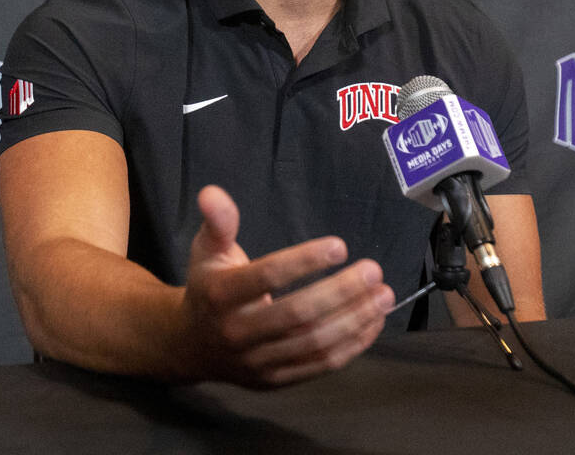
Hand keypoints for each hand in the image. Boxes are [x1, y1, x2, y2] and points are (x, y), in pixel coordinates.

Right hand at [179, 185, 394, 387]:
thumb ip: (218, 221)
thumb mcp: (207, 250)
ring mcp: (257, 361)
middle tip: (373, 270)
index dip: (305, 261)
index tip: (340, 247)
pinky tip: (372, 322)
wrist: (191, 345)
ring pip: (314, 343)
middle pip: (298, 314)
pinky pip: (320, 366)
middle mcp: (237, 332)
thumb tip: (213, 193)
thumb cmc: (208, 288)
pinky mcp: (275, 380)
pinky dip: (352, 345)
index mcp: (220, 295)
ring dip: (355, 319)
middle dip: (342, 291)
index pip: (267, 277)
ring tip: (383, 295)